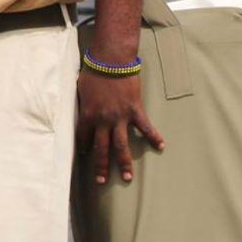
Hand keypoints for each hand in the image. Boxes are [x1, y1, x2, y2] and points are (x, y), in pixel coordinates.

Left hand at [76, 69, 165, 185]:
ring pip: (121, 146)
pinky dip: (153, 137)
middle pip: (101, 149)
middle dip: (101, 167)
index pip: (83, 137)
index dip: (84, 147)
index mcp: (88, 115)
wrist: (112, 59)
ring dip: (124, 163)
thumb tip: (81, 109)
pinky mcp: (135, 110)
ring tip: (127, 178)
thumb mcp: (81, 88)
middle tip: (101, 181)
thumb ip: (83, 103)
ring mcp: (120, 117)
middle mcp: (103, 120)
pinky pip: (145, 127)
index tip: (85, 154)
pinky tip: (160, 147)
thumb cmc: (94, 71)